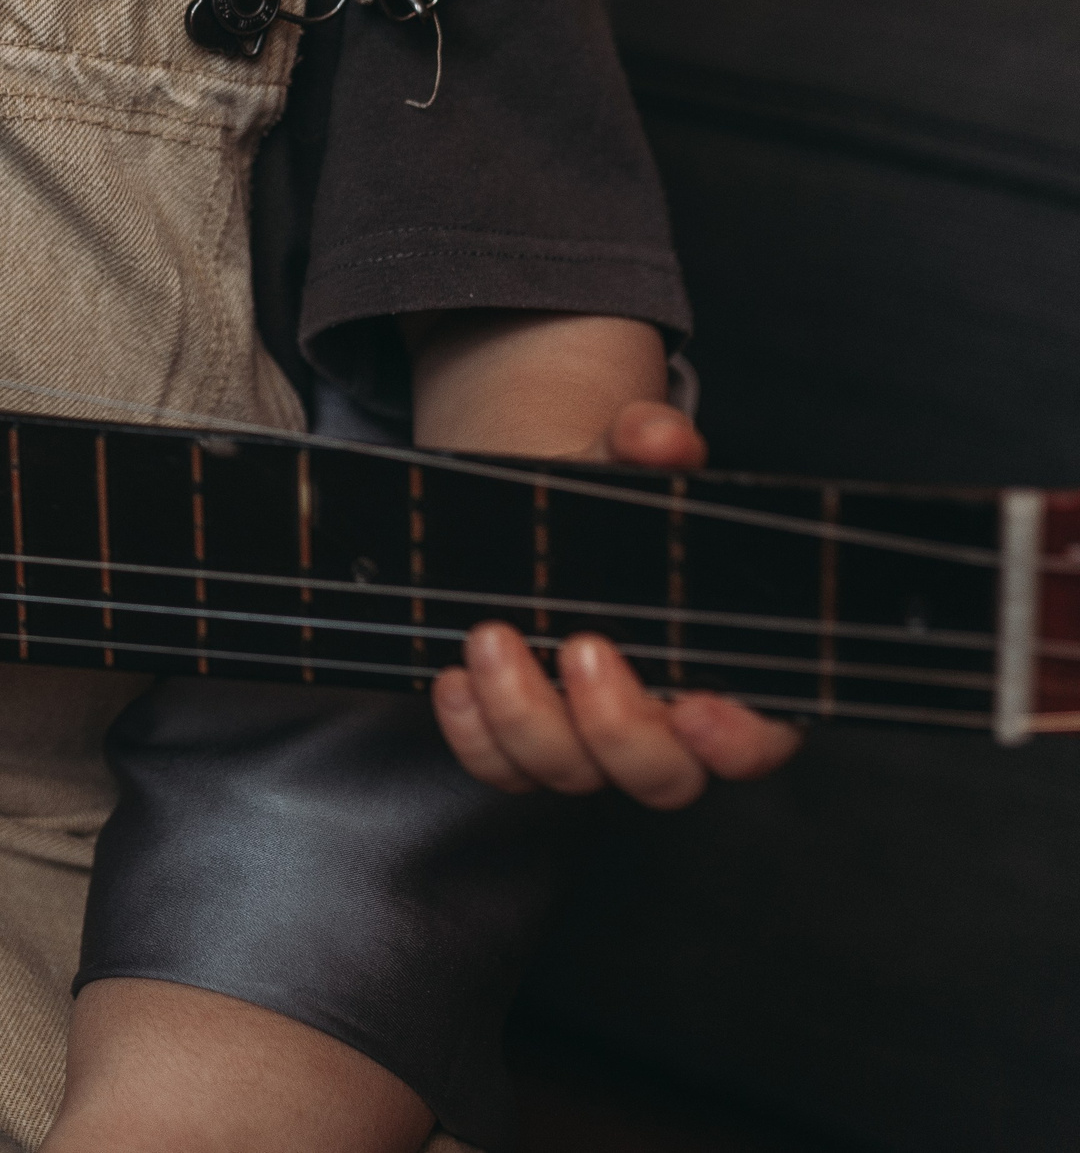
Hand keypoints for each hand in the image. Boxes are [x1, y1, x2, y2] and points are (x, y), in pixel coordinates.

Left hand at [430, 398, 803, 806]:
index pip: (758, 740)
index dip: (735, 742)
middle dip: (615, 726)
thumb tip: (657, 436)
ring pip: (569, 772)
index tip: (696, 709)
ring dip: (523, 716)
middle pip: (660, 775)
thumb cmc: (614, 507)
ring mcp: (590, 741)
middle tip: (582, 645)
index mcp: (729, 676)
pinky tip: (452, 678)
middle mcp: (665, 727)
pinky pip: (499, 766)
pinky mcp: (523, 743)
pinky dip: (471, 732)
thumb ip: (652, 445)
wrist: (543, 523)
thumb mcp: (631, 463)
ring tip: (491, 637)